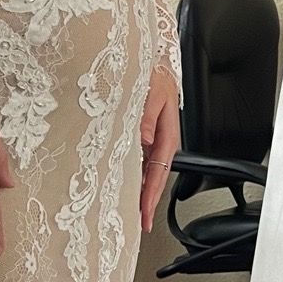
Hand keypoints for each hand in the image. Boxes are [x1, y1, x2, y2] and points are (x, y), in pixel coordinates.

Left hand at [139, 67, 179, 234]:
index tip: (145, 215)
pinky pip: (132, 158)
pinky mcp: (136, 133)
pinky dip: (126, 173)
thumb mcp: (150, 92)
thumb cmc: (154, 73)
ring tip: (125, 210)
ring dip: (134, 189)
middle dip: (144, 201)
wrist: (151, 59)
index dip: (151, 195)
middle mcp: (157, 139)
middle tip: (135, 222)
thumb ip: (146, 117)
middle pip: (151, 177)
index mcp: (167, 134)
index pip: (158, 172)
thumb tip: (142, 140)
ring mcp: (147, 138)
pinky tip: (115, 183)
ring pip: (142, 170)